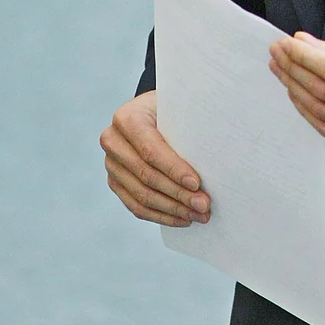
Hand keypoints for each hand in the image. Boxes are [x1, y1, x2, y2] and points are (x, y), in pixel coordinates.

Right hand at [100, 90, 210, 226]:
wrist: (153, 110)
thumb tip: (212, 155)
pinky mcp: (115, 181)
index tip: (197, 183)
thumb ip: (187, 123)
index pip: (151, 150)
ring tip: (198, 215)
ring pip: (141, 196)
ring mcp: (111, 164)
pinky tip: (182, 219)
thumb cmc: (171, 107)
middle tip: (204, 205)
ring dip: (172, 209)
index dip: (174, 170)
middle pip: (146, 176)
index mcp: (127, 118)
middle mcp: (113, 141)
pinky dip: (161, 215)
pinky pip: (136, 206)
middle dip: (178, 194)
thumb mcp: (178, 105)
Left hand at [269, 32, 324, 152]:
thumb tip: (301, 44)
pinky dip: (310, 113)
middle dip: (293, 71)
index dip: (301, 57)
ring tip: (282, 71)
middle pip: (322, 92)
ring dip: (295, 91)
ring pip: (322, 114)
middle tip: (277, 54)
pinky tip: (299, 94)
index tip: (283, 43)